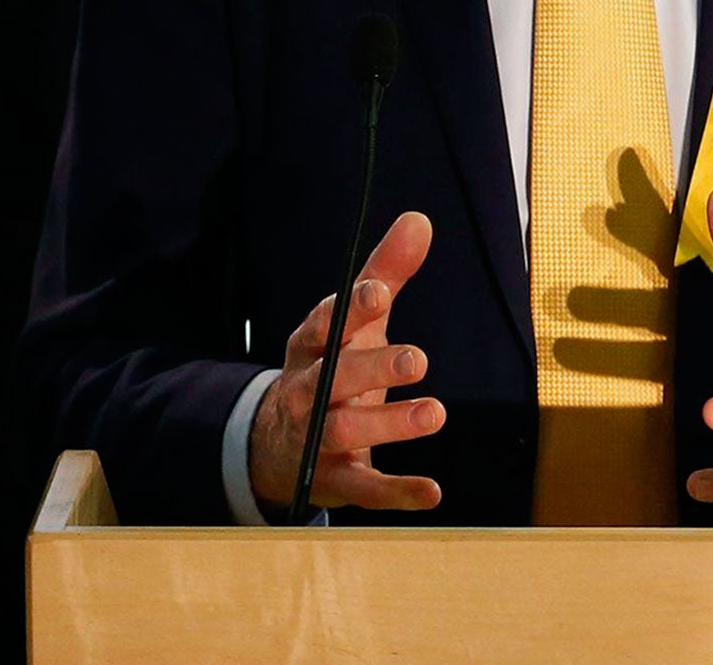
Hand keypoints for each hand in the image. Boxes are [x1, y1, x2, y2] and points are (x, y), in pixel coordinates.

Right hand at [249, 211, 445, 512]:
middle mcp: (309, 391)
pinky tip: (431, 491)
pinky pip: (363, 488)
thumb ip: (385, 273)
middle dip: (372, 367)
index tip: (379, 294)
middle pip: (333, 378)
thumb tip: (419, 220)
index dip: (350, 309)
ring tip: (434, 412)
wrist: (277, 443)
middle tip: (417, 358)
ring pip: (345, 431)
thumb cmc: (329, 366)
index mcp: (312, 346)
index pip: (325, 324)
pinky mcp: (334, 480)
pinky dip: (395, 492)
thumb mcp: (353, 322)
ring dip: (389, 424)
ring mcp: (317, 438)